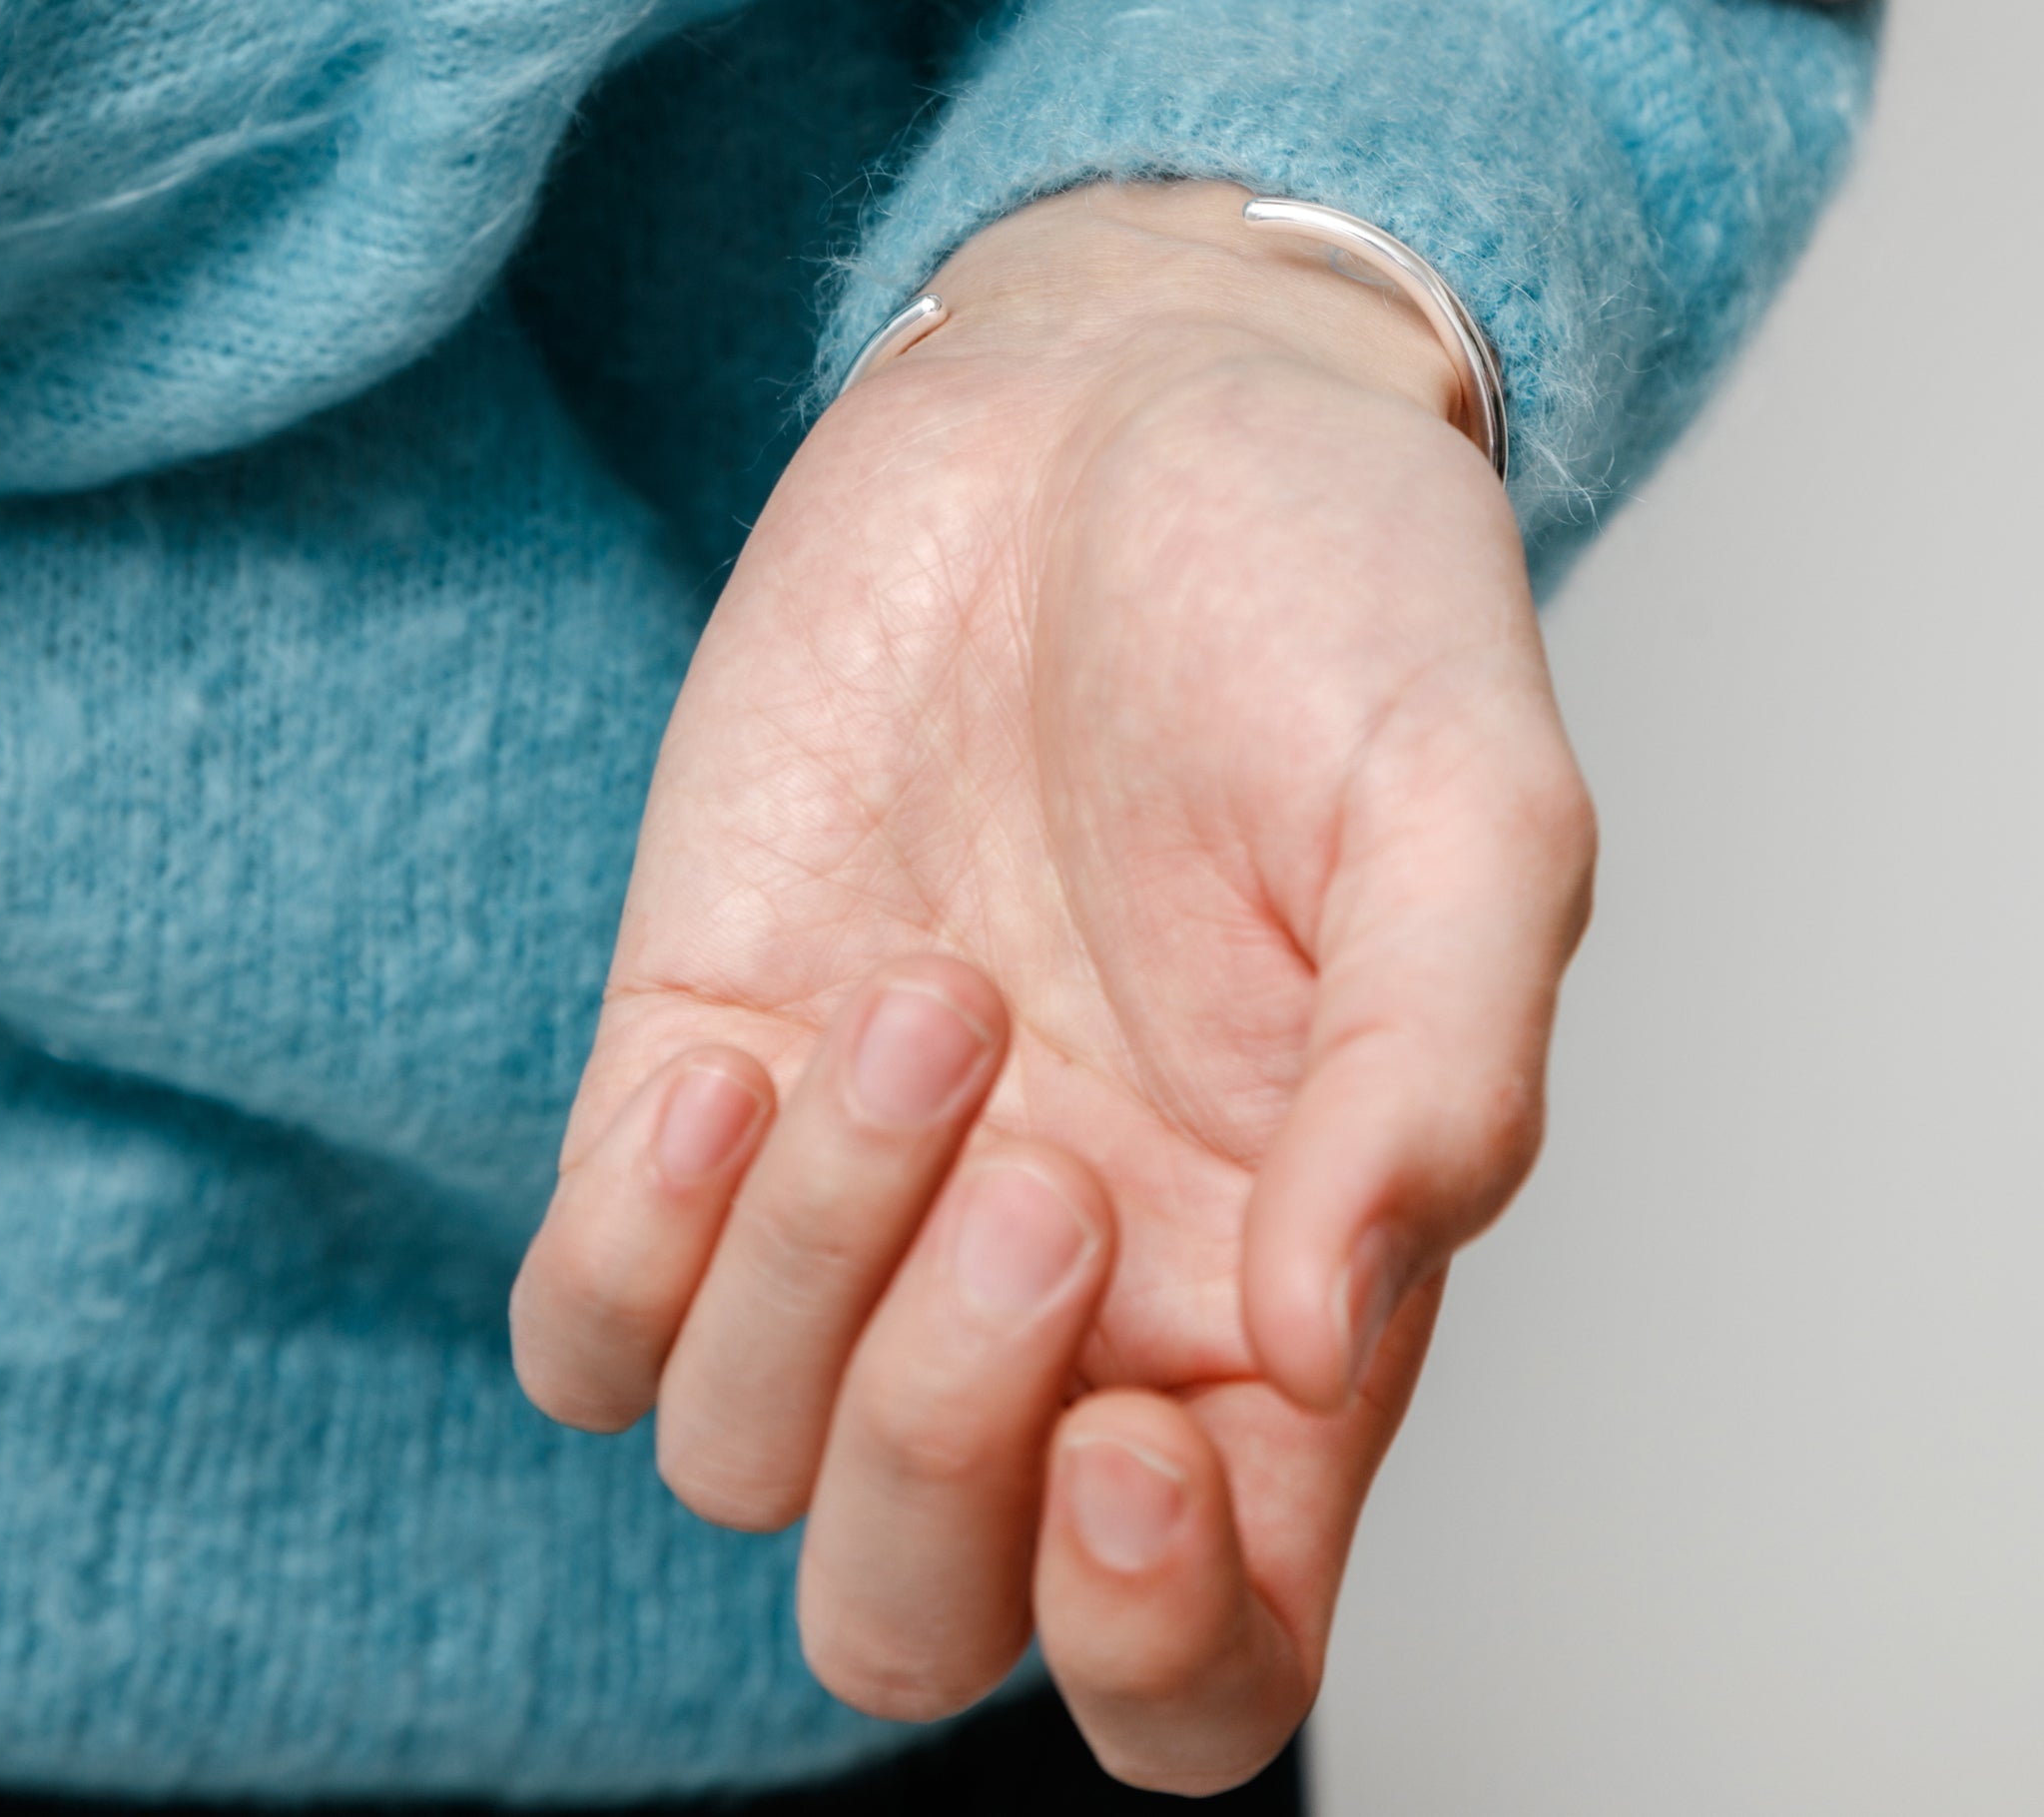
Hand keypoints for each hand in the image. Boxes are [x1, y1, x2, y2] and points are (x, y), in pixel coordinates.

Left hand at [511, 183, 1594, 1793]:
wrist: (1119, 392)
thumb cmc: (1329, 589)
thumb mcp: (1460, 801)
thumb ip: (1437, 1074)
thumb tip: (1329, 1334)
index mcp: (1280, 1284)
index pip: (1211, 1652)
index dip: (1153, 1649)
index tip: (1127, 1442)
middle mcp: (1063, 1285)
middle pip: (921, 1609)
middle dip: (937, 1453)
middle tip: (1024, 1176)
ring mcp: (858, 1190)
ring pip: (739, 1456)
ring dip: (808, 1261)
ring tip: (929, 990)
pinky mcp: (703, 1060)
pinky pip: (582, 1313)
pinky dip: (629, 1233)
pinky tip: (733, 1040)